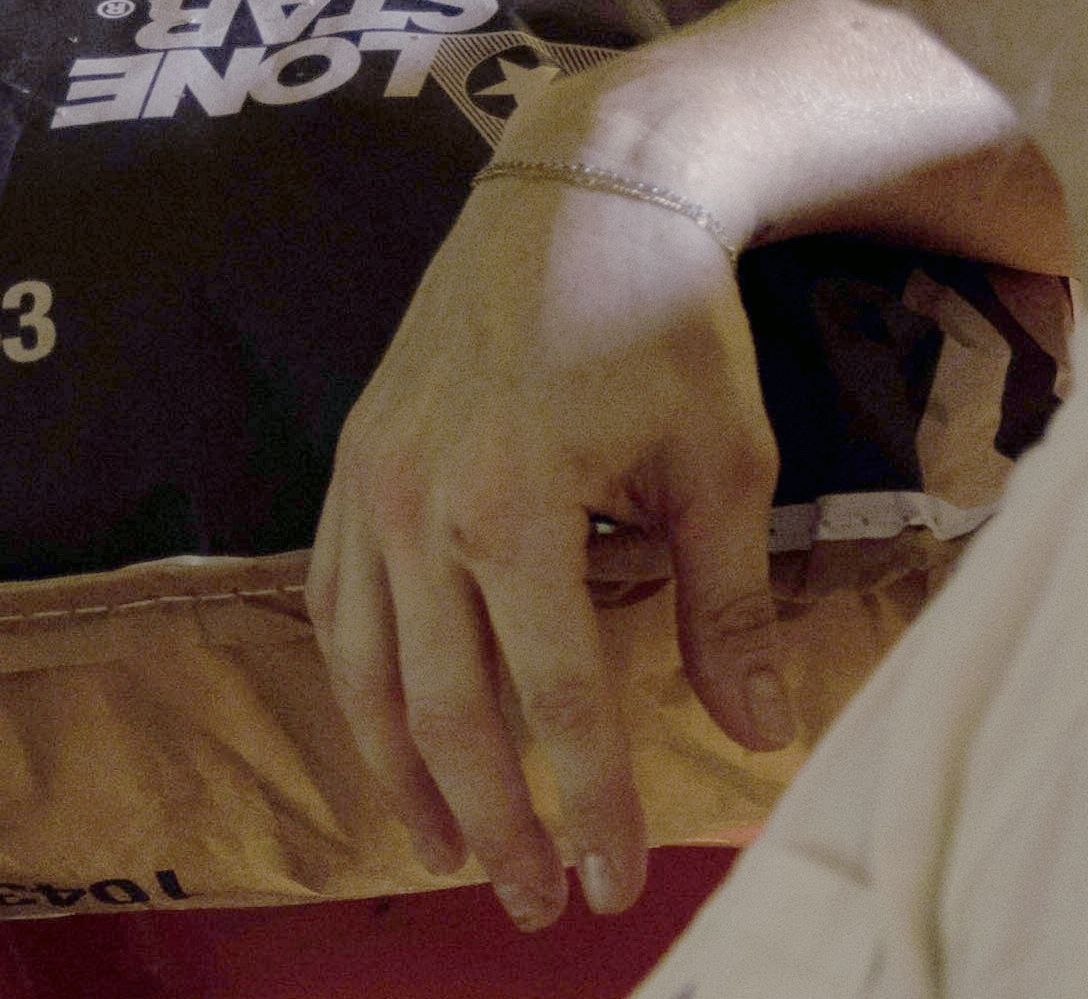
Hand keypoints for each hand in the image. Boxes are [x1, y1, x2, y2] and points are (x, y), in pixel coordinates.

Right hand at [311, 61, 799, 930]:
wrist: (579, 185)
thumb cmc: (664, 318)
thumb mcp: (721, 462)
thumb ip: (726, 607)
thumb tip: (754, 732)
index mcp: (516, 503)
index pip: (558, 698)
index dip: (589, 804)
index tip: (613, 883)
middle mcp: (421, 504)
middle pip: (447, 709)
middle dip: (492, 821)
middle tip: (531, 902)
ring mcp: (371, 483)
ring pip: (368, 669)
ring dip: (405, 775)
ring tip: (445, 851)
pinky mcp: (352, 462)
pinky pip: (332, 600)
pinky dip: (357, 682)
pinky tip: (388, 732)